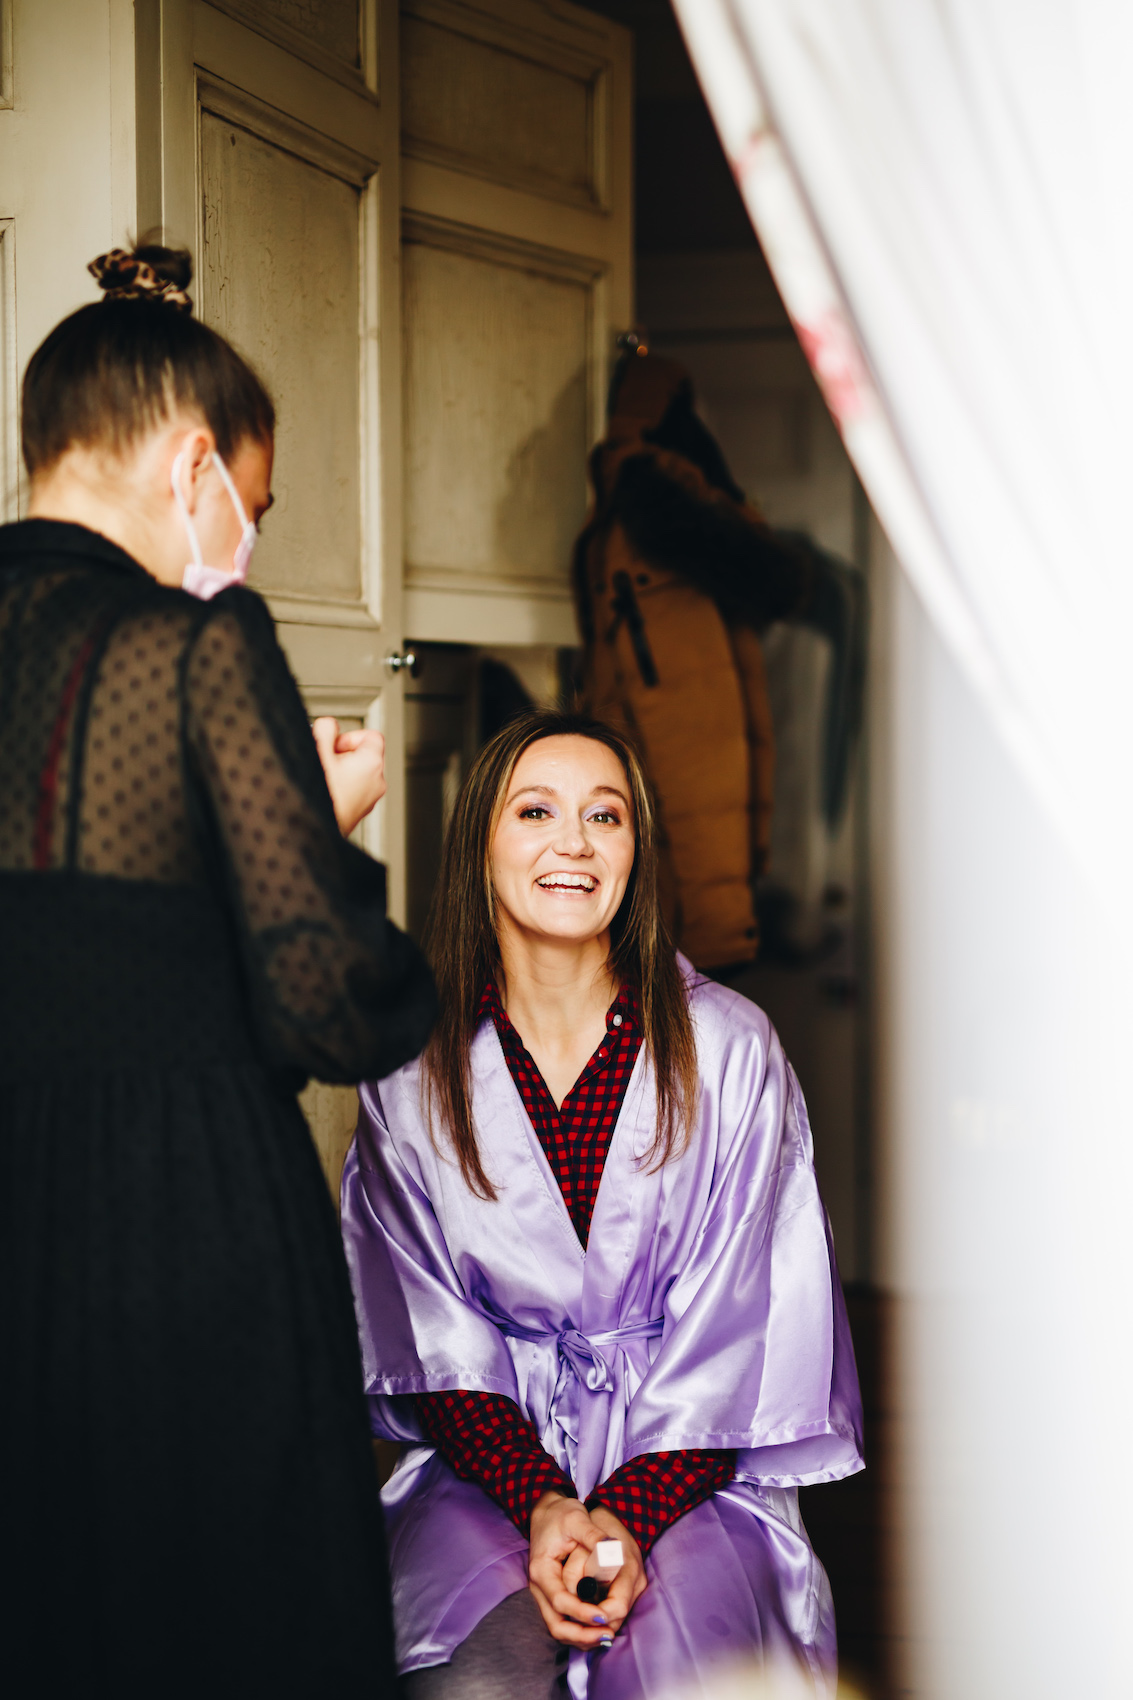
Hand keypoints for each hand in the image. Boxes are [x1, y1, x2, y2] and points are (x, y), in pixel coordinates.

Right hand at [312, 718, 385, 834]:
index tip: (334, 744)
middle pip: (363, 755)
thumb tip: (328, 726)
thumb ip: (325, 729)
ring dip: (339, 772)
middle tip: (323, 762)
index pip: (372, 736)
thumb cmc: (317, 796)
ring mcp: (369, 800)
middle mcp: (376, 782)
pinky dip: (340, 788)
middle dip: (341, 755)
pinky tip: (322, 793)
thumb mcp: (317, 751)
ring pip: (357, 774)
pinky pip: (353, 791)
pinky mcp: (359, 812)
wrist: (309, 831)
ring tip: (321, 778)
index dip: (350, 736)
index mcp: (372, 764)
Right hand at [527, 1493, 645, 1647]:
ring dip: (581, 1637)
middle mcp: (539, 1587)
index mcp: (542, 1570)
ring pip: (558, 1628)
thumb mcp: (577, 1519)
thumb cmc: (561, 1515)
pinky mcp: (552, 1596)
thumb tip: (613, 1550)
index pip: (560, 1601)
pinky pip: (562, 1621)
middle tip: (607, 1636)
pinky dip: (578, 1630)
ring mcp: (544, 1594)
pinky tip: (598, 1630)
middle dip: (581, 1635)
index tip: (603, 1616)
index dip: (582, 1612)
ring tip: (606, 1637)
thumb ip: (594, 1536)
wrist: (547, 1511)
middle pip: (556, 1624)